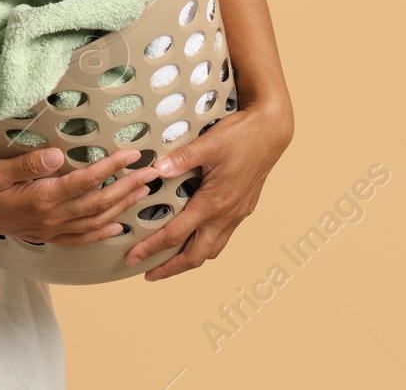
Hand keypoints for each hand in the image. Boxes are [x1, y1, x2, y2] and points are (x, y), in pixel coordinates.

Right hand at [0, 145, 161, 244]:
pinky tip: (118, 226)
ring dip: (122, 207)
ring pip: (95, 221)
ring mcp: (49, 229)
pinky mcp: (45, 235)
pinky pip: (81, 238)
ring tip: (144, 192)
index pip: (86, 181)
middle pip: (99, 203)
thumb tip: (56, 156)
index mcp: (41, 198)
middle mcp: (51, 218)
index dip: (112, 167)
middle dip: (128, 187)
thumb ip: (27, 164)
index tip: (133, 153)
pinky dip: (103, 233)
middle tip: (152, 173)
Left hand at [122, 98, 294, 279]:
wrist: (272, 132)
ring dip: (189, 260)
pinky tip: (196, 238)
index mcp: (213, 203)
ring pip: (212, 250)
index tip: (133, 257)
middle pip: (195, 256)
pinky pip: (222, 237)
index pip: (175, 235)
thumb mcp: (209, 143)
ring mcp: (237, 214)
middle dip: (170, 269)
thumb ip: (182, 158)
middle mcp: (226, 215)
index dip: (151, 249)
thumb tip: (157, 169)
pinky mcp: (243, 209)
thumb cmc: (242, 136)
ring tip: (170, 263)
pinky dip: (205, 245)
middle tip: (149, 274)